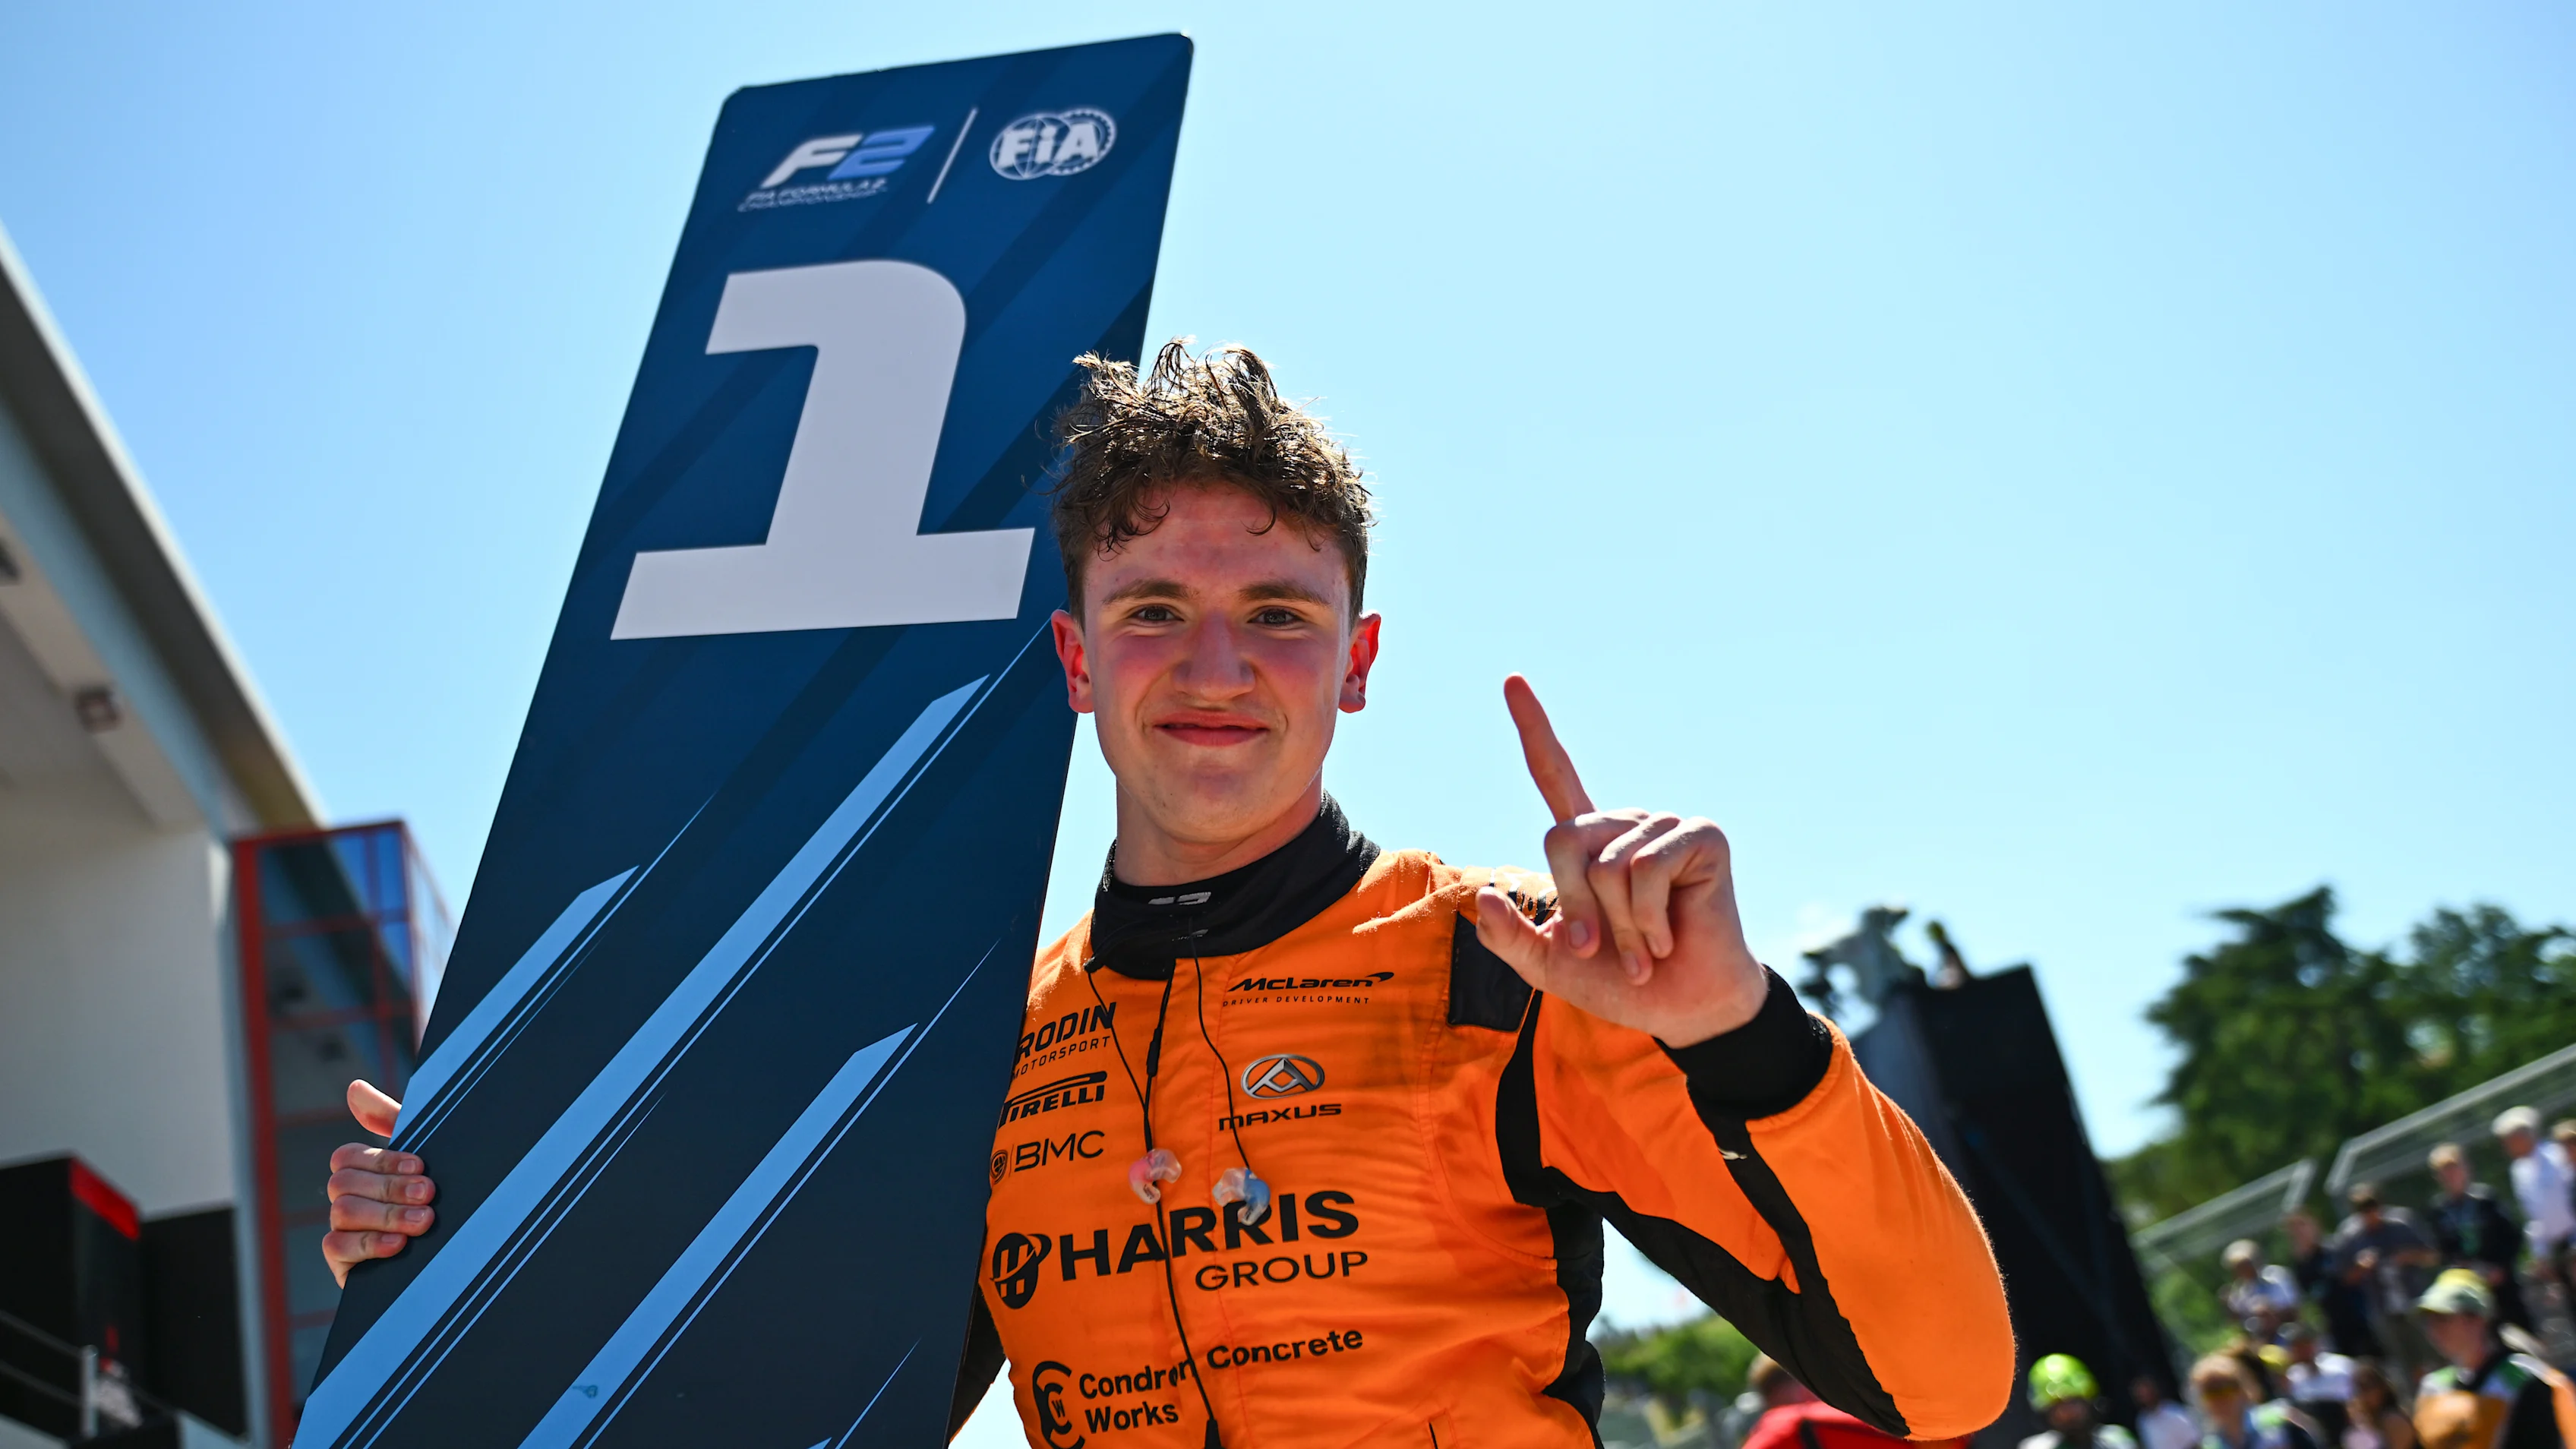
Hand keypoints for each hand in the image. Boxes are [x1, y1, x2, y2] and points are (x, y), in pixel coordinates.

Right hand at [321, 1080, 434, 1287]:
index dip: (382, 1160)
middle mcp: (351, 1201)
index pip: (348, 1156)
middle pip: (344, 1183)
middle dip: (390, 1187)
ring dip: (386, 1214)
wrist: (473, 1259)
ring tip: (423, 1222)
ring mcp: (345, 1234)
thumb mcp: (431, 1158)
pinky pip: (335, 1247)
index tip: (421, 1166)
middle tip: (429, 1195)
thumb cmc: (449, 1200)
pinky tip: (398, 1247)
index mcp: (367, 1174)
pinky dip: (368, 1244)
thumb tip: (354, 1086)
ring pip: (342, 1212)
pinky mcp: (345, 1267)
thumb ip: (393, 1121)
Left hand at [1472, 675, 1767, 1047]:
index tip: (1511, 680)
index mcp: (1589, 843)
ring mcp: (1664, 825)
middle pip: (1562, 839)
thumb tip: (1480, 896)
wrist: (1682, 1007)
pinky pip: (1645, 869)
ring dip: (1619, 925)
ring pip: (1604, 864)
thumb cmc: (1622, 983)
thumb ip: (1507, 938)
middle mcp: (1624, 824)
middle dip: (1578, 908)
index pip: (1554, 774)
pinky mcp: (1700, 837)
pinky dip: (1646, 920)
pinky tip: (1668, 937)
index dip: (1534, 729)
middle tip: (1606, 948)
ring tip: (1647, 947)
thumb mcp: (1549, 965)